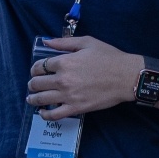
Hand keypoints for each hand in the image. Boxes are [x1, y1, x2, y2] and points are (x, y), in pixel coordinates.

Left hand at [25, 37, 146, 118]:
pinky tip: (42, 112)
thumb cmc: (109, 57)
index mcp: (64, 62)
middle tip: (34, 84)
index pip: (39, 66)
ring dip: (33, 99)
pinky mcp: (76, 108)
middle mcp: (62, 80)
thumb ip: (64, 42)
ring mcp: (68, 96)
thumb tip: (47, 42)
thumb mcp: (87, 42)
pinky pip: (53, 115)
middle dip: (32, 83)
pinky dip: (44, 115)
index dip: (35, 68)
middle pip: (37, 83)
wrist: (126, 77)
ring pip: (41, 100)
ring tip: (32, 99)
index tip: (37, 71)